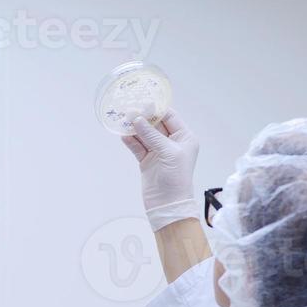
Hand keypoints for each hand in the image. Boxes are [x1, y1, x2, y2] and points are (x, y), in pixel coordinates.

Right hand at [123, 110, 200, 229]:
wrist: (168, 204)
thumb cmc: (176, 177)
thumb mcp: (168, 152)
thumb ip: (151, 135)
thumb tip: (136, 118)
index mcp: (184, 138)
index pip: (170, 117)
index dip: (157, 109)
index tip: (143, 102)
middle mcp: (172, 143)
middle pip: (155, 124)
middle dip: (143, 117)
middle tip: (129, 109)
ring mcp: (158, 152)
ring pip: (144, 135)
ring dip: (134, 128)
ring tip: (122, 120)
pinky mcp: (147, 161)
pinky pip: (137, 147)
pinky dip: (130, 141)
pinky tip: (123, 135)